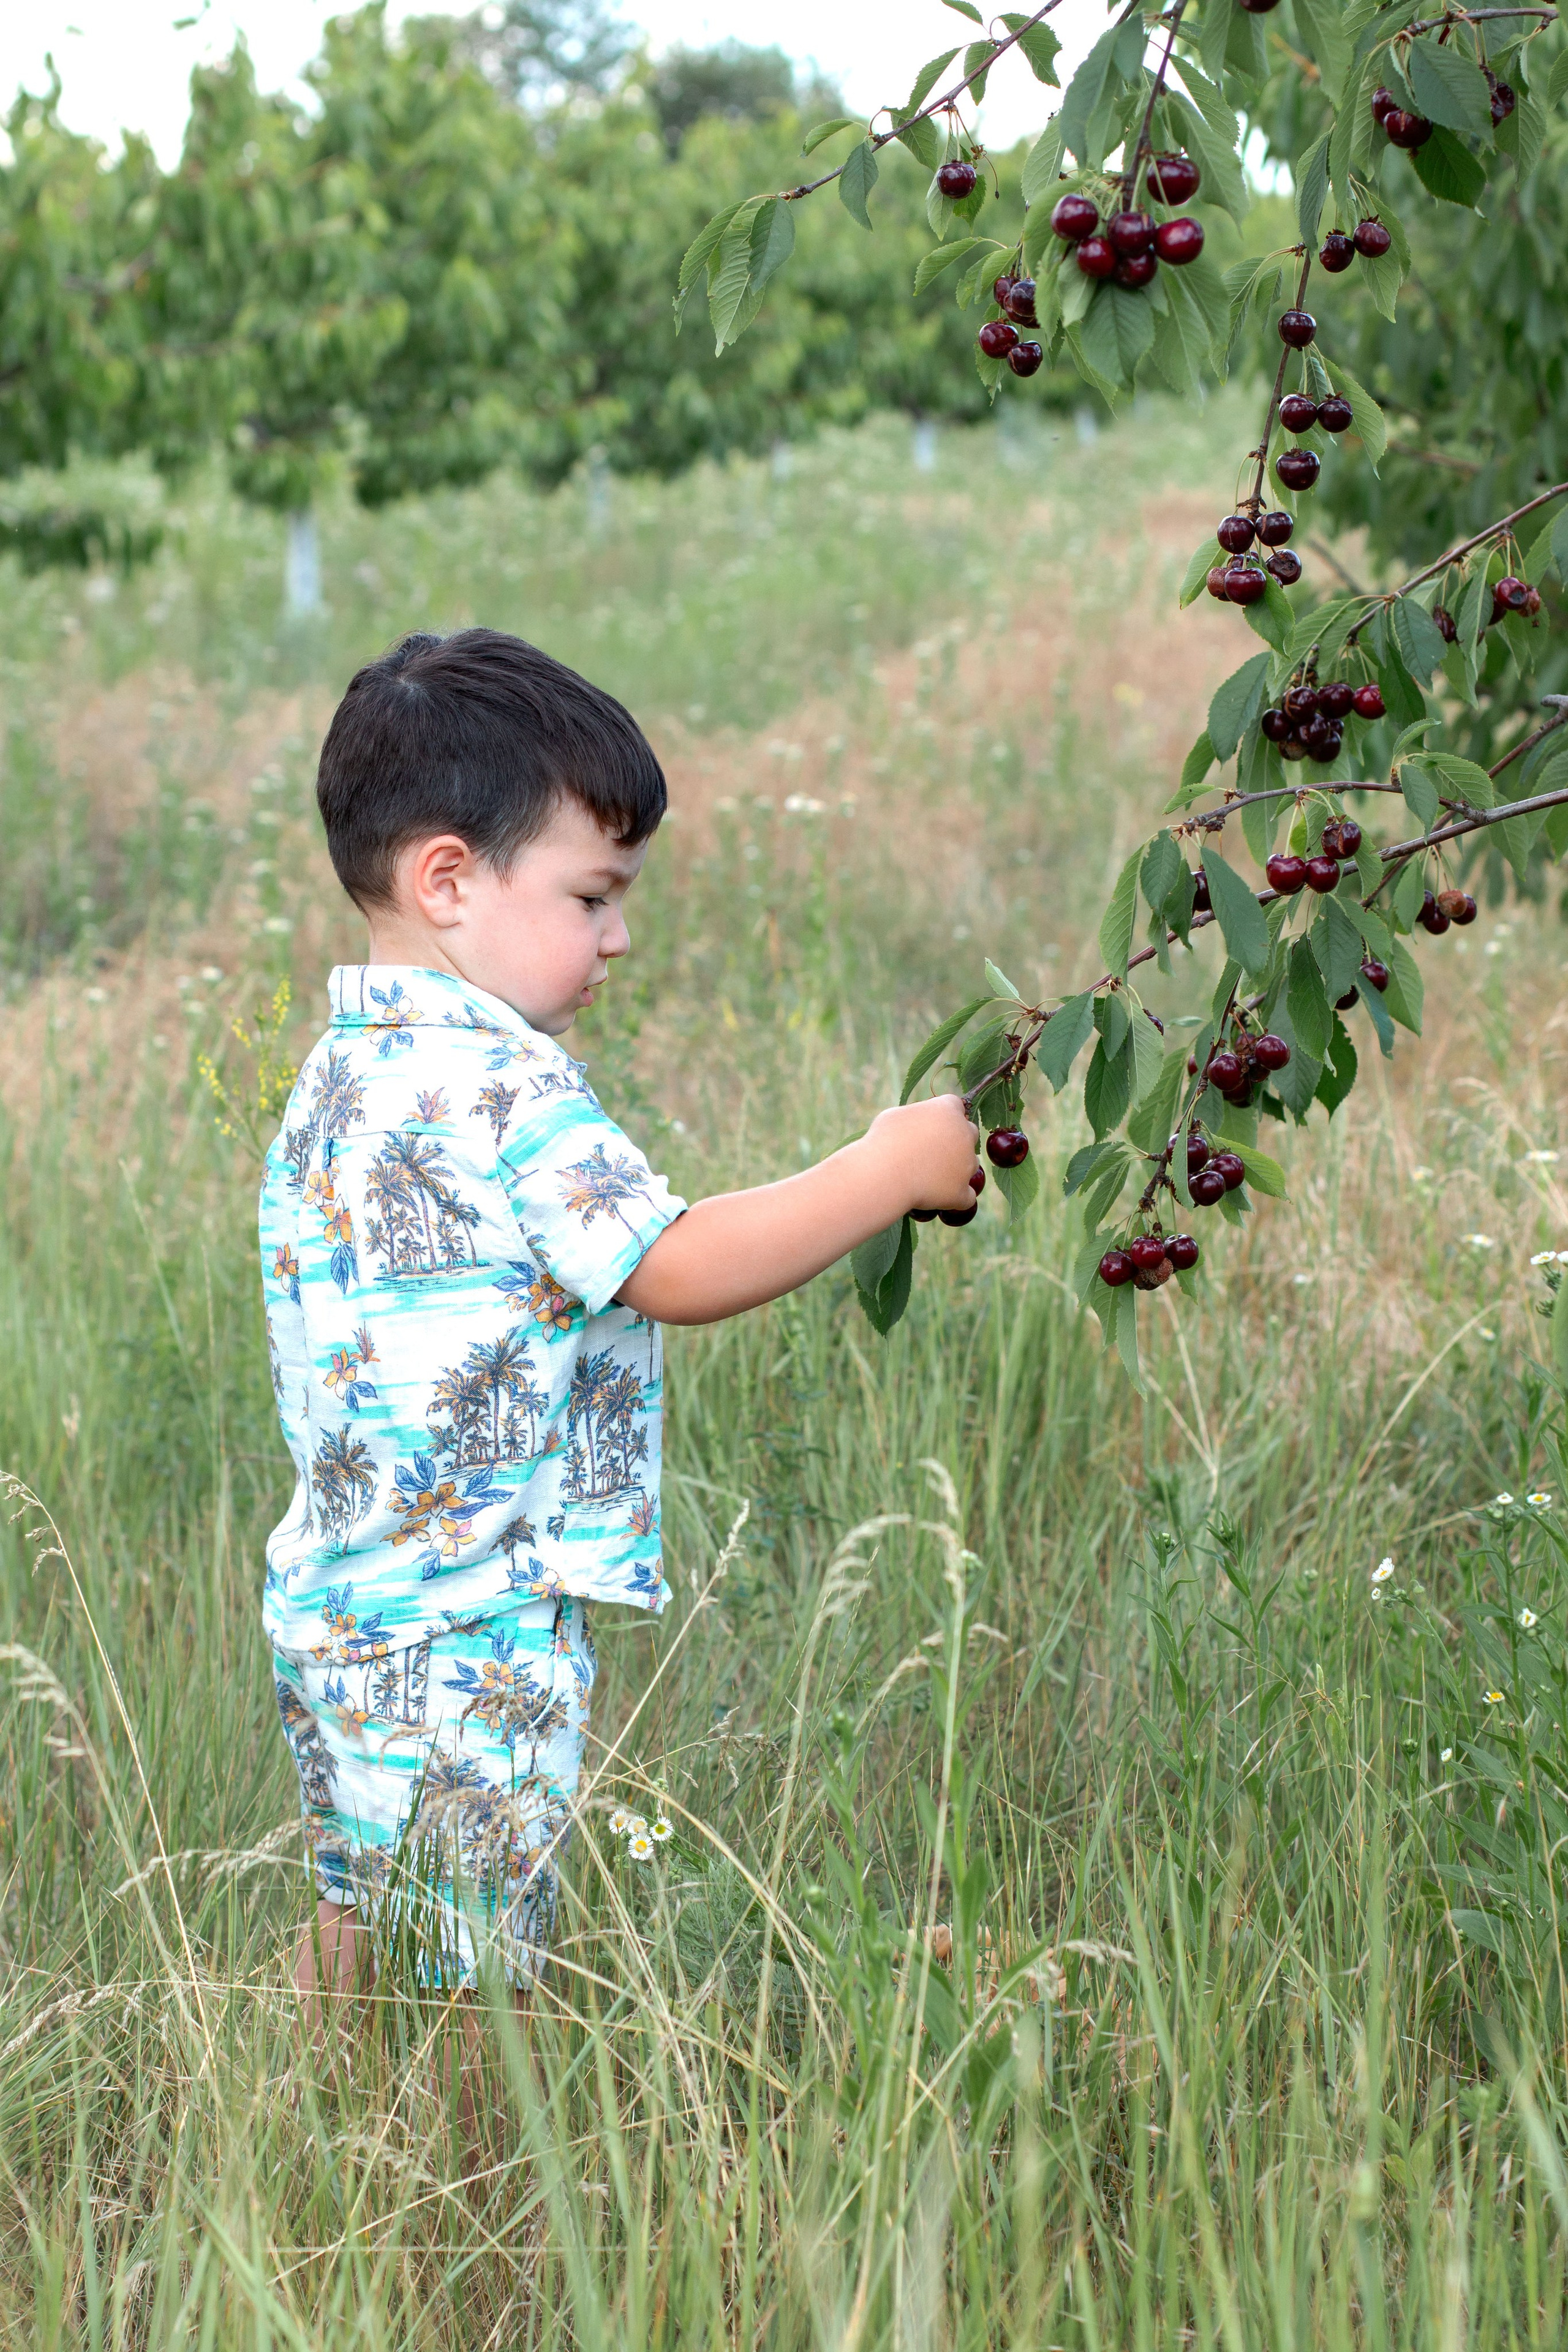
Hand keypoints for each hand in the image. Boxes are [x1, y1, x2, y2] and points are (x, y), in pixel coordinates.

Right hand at [864, 1094, 979, 1214]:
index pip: (956, 1106)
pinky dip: (956, 1197)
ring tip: (934, 1176)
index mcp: (948, 1111)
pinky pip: (967, 1196)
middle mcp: (964, 1134)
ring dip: (958, 1168)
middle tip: (934, 1149)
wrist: (884, 1175)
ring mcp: (967, 1164)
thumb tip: (920, 1122)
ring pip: (972, 1164)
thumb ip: (917, 1116)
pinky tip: (942, 1197)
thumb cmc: (884, 1141)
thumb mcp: (896, 1116)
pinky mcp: (962, 1191)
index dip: (944, 1116)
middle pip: (970, 1132)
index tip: (931, 1125)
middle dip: (957, 1139)